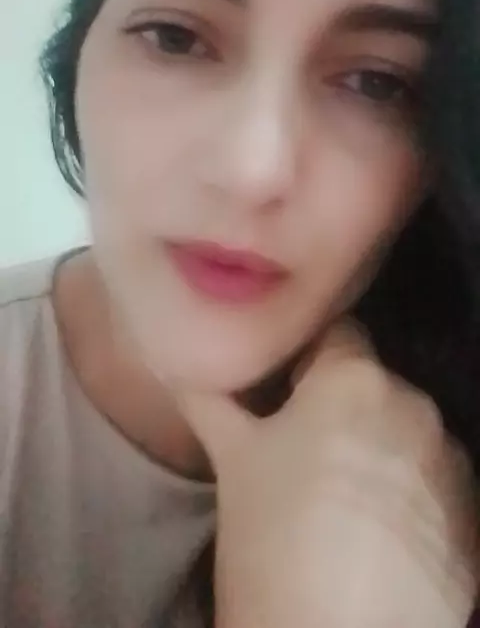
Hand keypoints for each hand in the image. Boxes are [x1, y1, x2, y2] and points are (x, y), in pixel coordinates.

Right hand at [180, 321, 478, 627]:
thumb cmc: (273, 537)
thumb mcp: (232, 462)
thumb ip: (211, 401)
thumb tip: (179, 365)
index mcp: (356, 379)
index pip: (336, 332)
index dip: (306, 356)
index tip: (283, 386)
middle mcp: (415, 405)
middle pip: (370, 384)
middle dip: (338, 406)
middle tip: (299, 449)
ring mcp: (450, 460)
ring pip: (402, 431)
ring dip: (374, 447)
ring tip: (336, 497)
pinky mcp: (471, 512)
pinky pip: (429, 479)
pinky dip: (404, 490)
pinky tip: (371, 529)